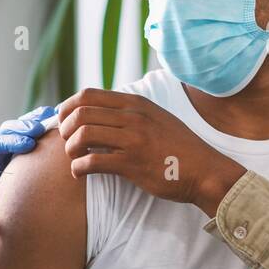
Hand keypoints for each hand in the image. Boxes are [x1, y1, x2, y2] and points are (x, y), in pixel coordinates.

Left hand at [0, 105, 56, 250]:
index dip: (12, 141)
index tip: (28, 145)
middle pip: (7, 130)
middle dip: (24, 128)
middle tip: (40, 130)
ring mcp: (10, 145)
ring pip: (21, 126)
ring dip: (36, 122)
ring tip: (52, 121)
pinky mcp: (23, 145)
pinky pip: (32, 129)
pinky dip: (44, 122)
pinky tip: (59, 120)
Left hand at [56, 88, 245, 215]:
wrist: (204, 171)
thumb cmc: (177, 147)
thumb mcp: (155, 117)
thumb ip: (128, 112)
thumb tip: (95, 112)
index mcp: (135, 103)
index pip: (87, 94)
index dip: (66, 108)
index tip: (63, 122)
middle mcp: (133, 117)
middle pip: (81, 113)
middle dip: (65, 129)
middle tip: (67, 143)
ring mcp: (133, 139)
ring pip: (83, 135)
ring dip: (70, 149)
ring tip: (75, 158)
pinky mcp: (132, 164)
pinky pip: (92, 162)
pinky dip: (78, 168)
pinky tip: (80, 173)